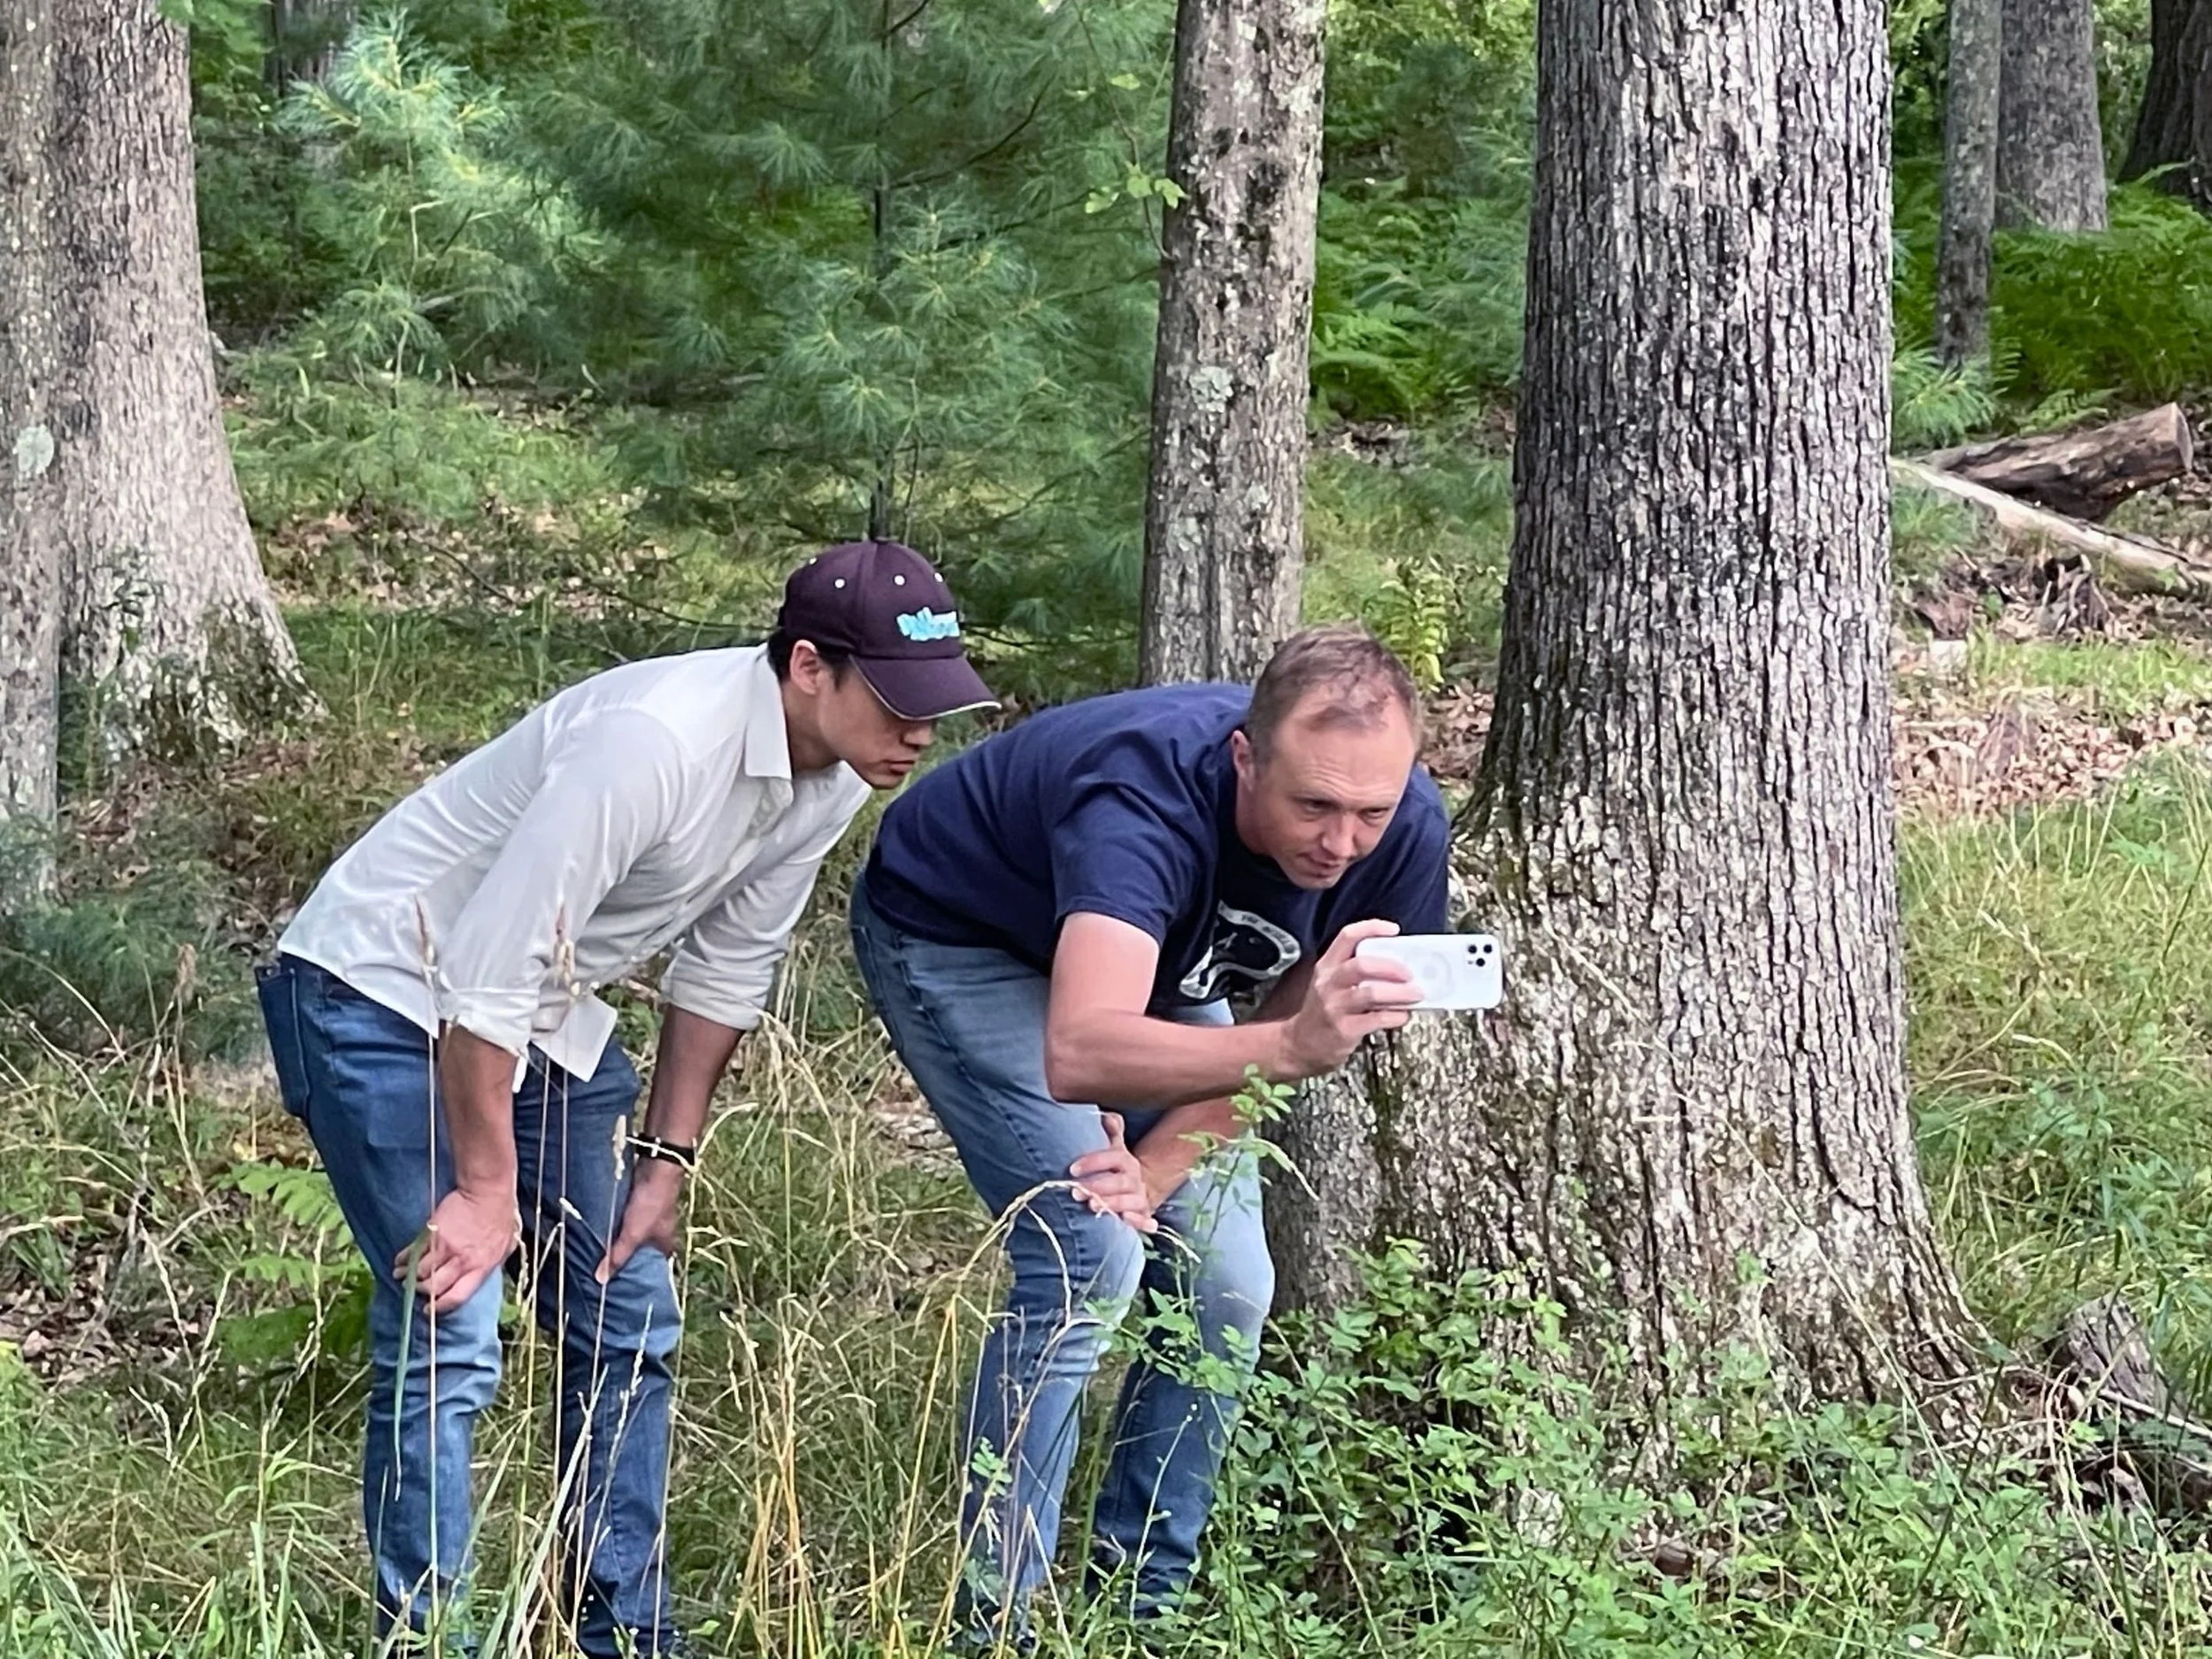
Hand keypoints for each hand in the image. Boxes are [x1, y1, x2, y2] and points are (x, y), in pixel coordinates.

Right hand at [402, 1186, 519, 1314]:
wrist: (487, 1191)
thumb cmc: (500, 1216)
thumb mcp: (506, 1246)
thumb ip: (491, 1264)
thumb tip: (481, 1276)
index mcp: (481, 1267)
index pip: (457, 1296)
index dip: (441, 1307)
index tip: (430, 1310)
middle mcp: (461, 1261)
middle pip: (434, 1287)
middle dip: (422, 1292)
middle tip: (417, 1290)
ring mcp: (445, 1247)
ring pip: (421, 1271)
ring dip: (409, 1276)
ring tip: (402, 1276)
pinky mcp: (432, 1233)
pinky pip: (414, 1251)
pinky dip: (404, 1259)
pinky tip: (399, 1262)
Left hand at [599, 1157, 683, 1282]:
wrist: (657, 1166)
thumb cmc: (652, 1204)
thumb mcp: (633, 1235)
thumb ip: (617, 1256)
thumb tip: (601, 1281)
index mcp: (664, 1244)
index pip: (653, 1267)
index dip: (640, 1276)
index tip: (621, 1285)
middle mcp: (658, 1232)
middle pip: (639, 1251)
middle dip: (623, 1258)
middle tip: (602, 1269)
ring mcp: (649, 1216)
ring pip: (630, 1235)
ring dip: (616, 1240)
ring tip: (596, 1252)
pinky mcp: (639, 1203)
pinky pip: (624, 1220)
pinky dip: (614, 1225)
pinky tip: (600, 1229)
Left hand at [1069, 1112, 1160, 1233]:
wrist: (1139, 1190)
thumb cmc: (1117, 1170)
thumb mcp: (1114, 1150)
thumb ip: (1111, 1132)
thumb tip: (1106, 1115)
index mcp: (1126, 1162)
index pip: (1112, 1158)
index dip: (1093, 1162)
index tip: (1072, 1169)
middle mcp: (1135, 1180)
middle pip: (1120, 1182)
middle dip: (1098, 1187)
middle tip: (1076, 1192)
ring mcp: (1140, 1199)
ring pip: (1131, 1201)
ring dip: (1112, 1203)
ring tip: (1092, 1206)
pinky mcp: (1144, 1216)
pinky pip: (1146, 1220)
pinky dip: (1140, 1221)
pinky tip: (1127, 1220)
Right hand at [1279, 920, 1423, 1078]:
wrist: (1300, 1045)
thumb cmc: (1323, 1012)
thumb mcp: (1330, 984)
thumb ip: (1355, 972)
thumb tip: (1398, 965)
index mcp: (1326, 966)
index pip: (1347, 937)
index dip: (1372, 928)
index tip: (1394, 930)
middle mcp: (1328, 983)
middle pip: (1361, 965)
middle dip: (1392, 967)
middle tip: (1410, 974)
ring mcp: (1334, 1007)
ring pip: (1371, 993)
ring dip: (1400, 993)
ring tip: (1416, 994)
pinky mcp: (1343, 1030)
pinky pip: (1376, 1019)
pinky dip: (1395, 1016)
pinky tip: (1403, 1015)